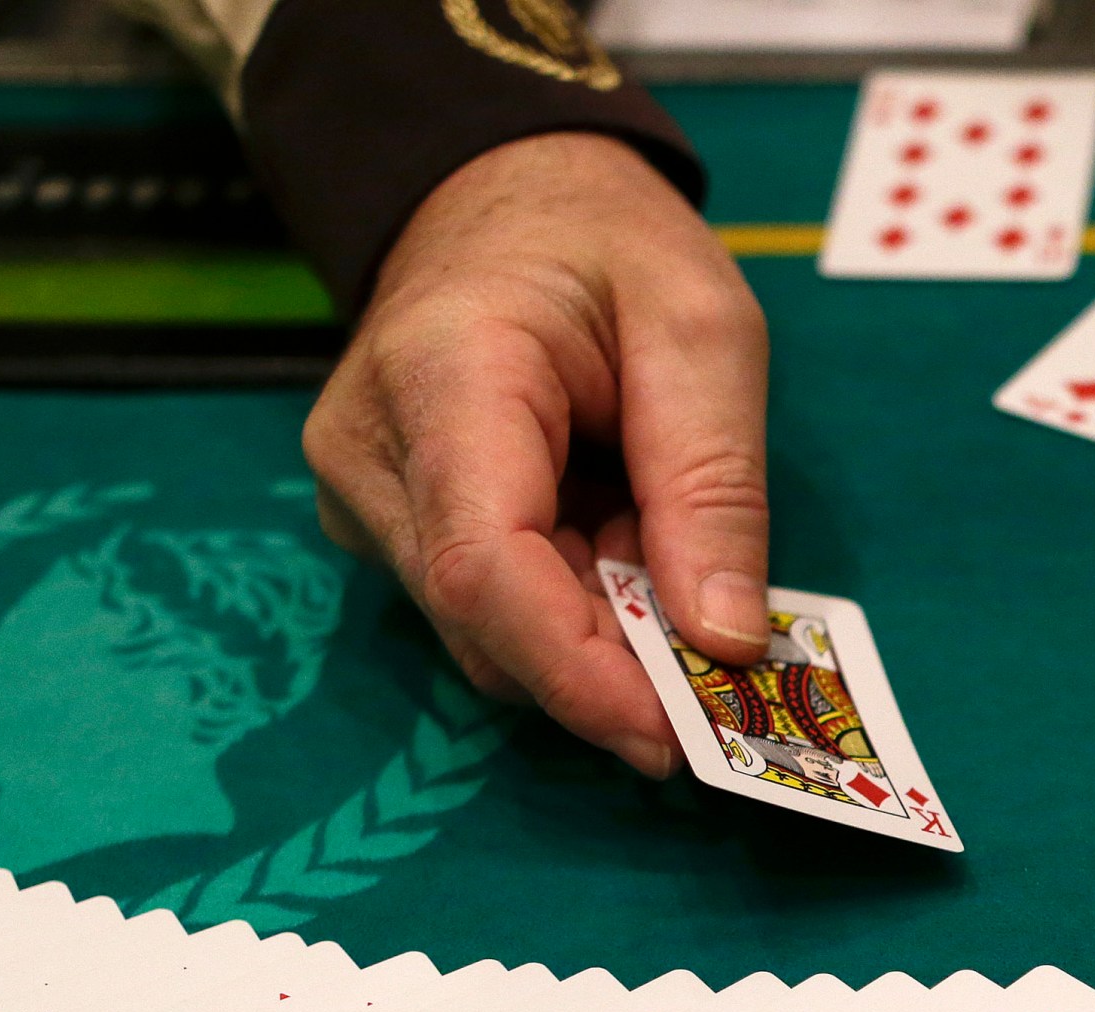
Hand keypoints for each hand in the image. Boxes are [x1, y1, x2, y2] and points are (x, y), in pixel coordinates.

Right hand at [303, 131, 770, 776]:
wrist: (505, 197)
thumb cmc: (607, 246)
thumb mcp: (703, 330)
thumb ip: (713, 484)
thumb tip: (725, 638)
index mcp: (442, 376)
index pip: (483, 566)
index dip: (581, 671)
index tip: (680, 730)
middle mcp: (371, 452)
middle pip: (487, 622)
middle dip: (616, 671)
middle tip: (728, 687)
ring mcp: (366, 496)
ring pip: (490, 635)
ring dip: (602, 638)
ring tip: (679, 574)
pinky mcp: (388, 525)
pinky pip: (488, 611)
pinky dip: (577, 612)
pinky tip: (628, 558)